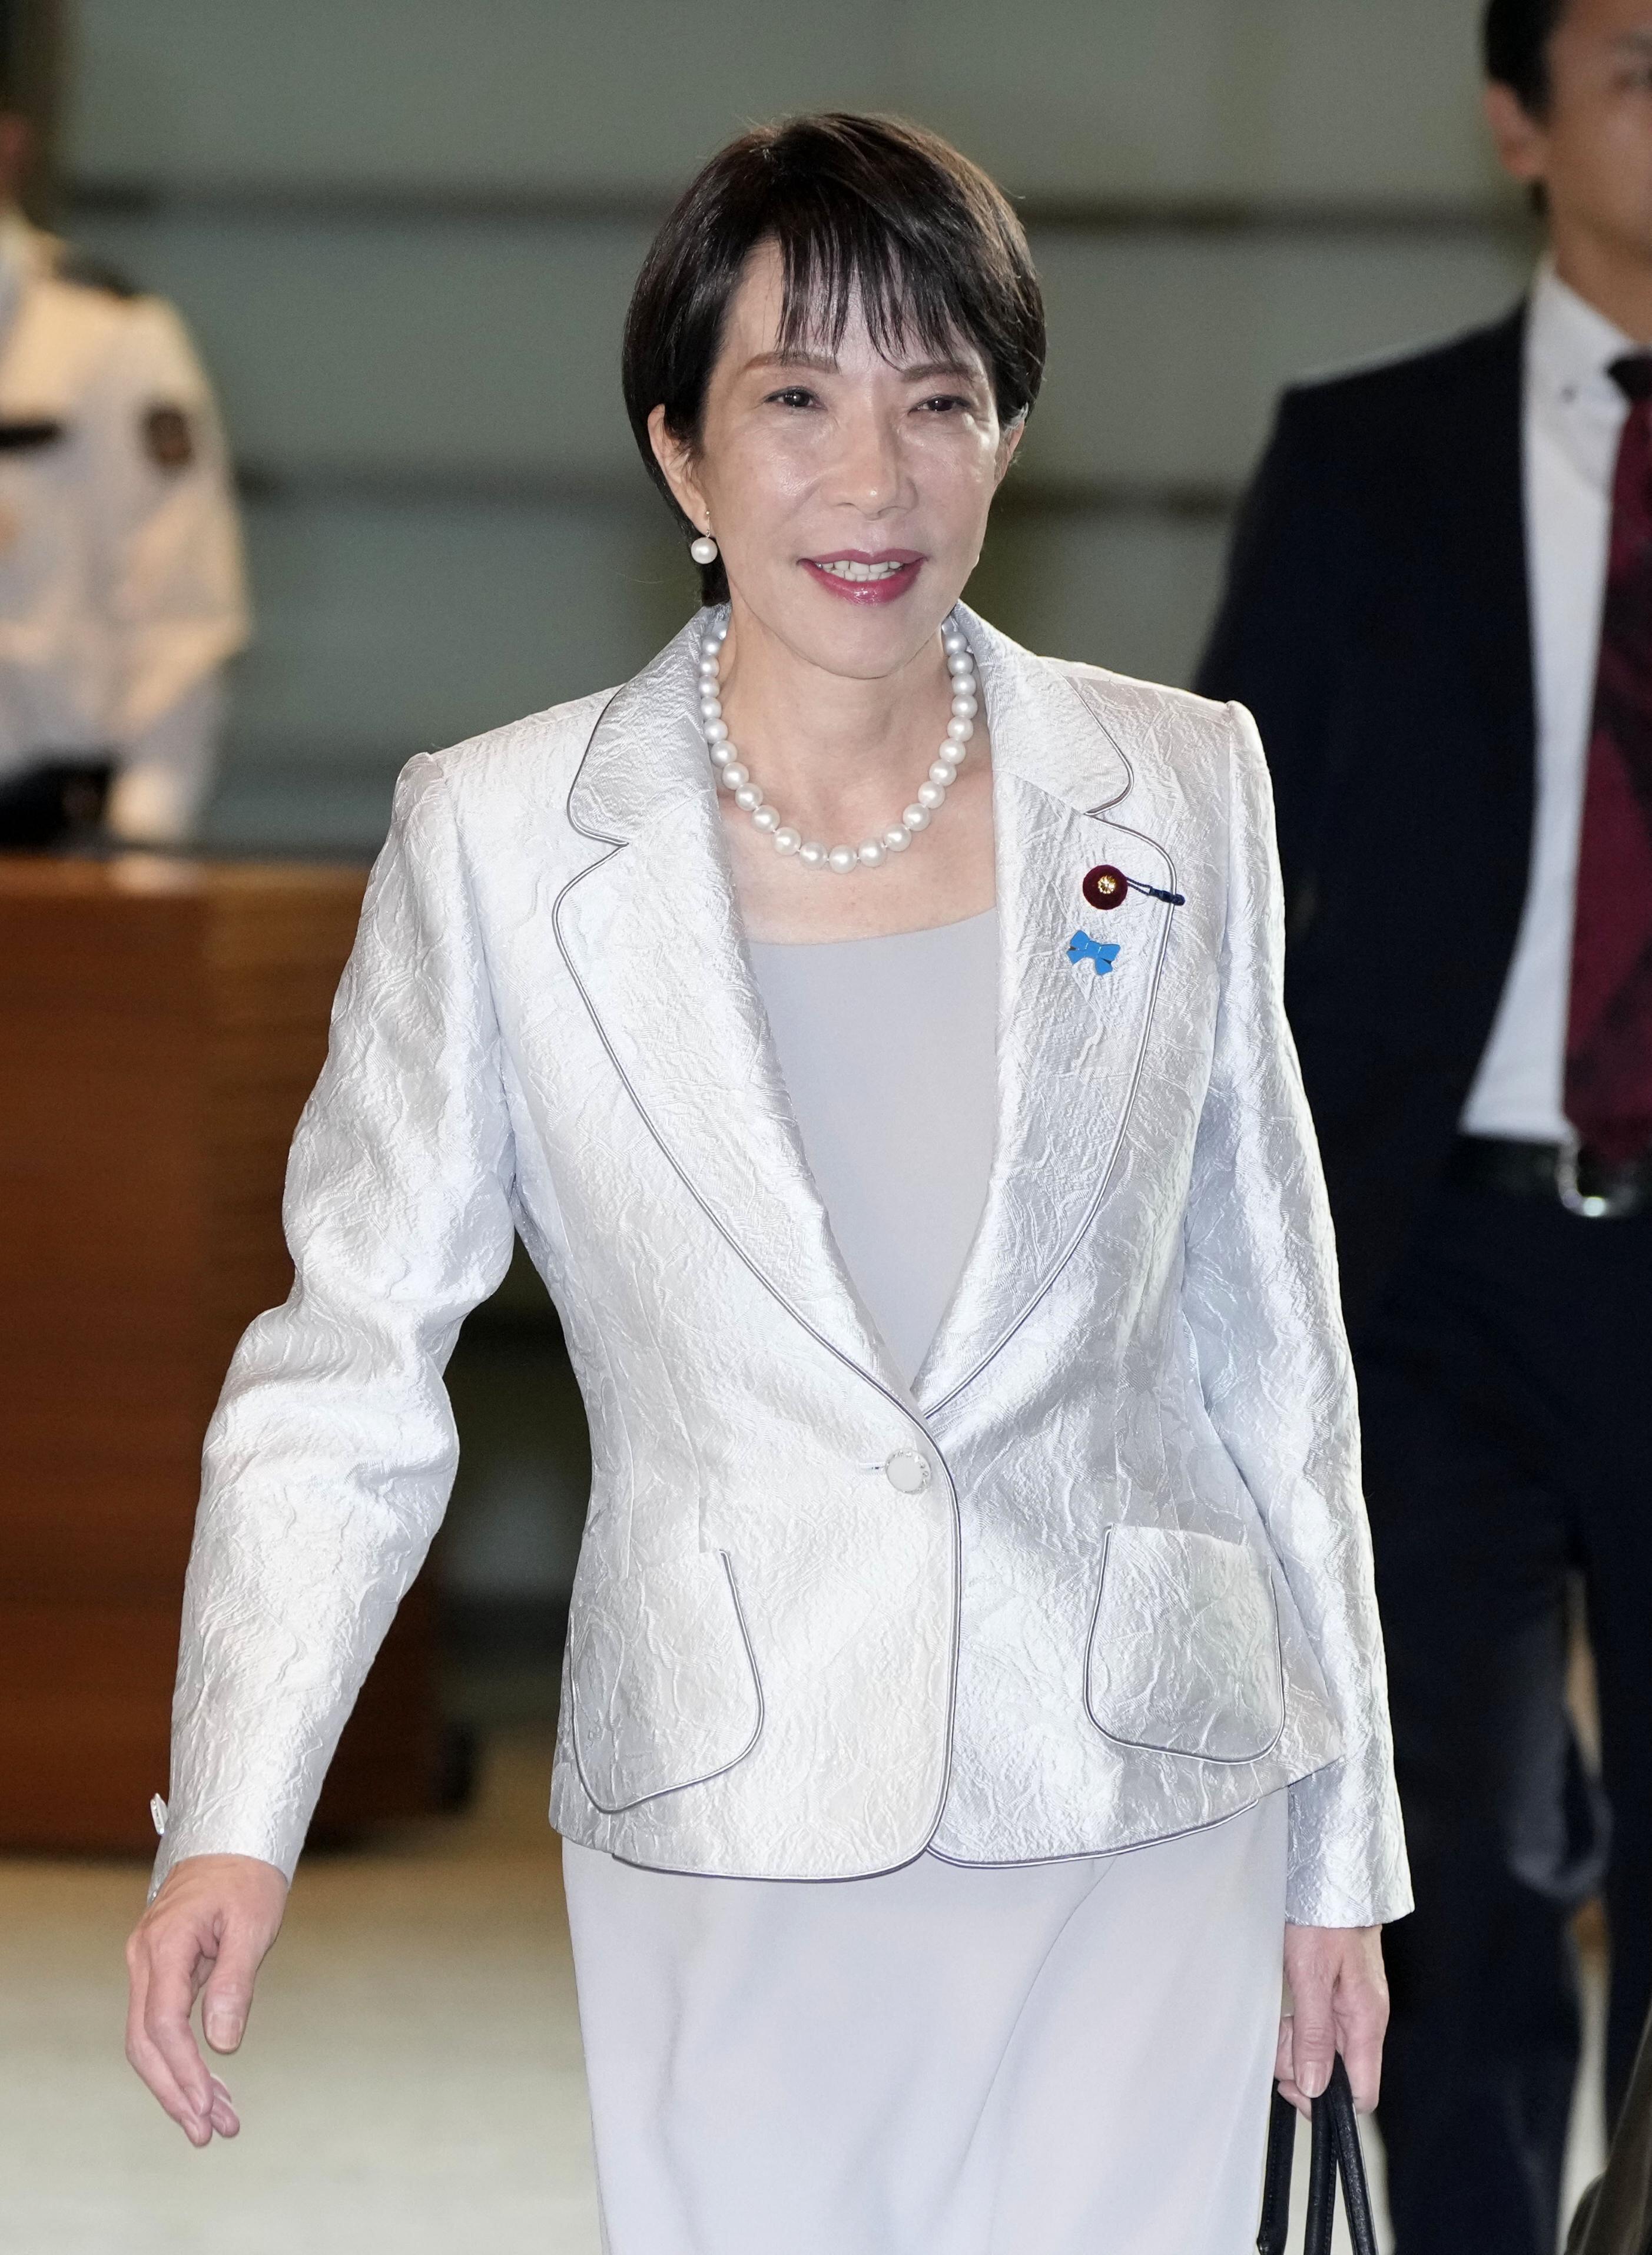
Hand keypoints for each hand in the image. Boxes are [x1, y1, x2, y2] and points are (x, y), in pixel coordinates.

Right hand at [125, 1852, 288, 2143]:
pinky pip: (164, 2025)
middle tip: (210, 2133)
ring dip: (181, 2084)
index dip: (182, 2071)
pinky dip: (185, 2059)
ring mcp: (148, 1966)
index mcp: (165, 1946)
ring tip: (220, 2122)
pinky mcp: (162, 1972)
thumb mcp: (252, 1924)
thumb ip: (235, 1983)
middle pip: (146, 2043)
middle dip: (175, 2092)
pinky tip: (213, 2087)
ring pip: (152, 2040)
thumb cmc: (247, 1875)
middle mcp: (145, 1959)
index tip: (206, 2107)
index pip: (163, 2024)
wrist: (233, 1839)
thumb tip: (223, 2046)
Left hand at [1277, 1922, 1387, 2117]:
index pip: (1362, 2094)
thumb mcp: (1311, 1976)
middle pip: (1338, 2074)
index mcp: (1367, 2023)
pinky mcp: (1342, 1996)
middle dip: (1303, 2064)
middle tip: (1281, 2035)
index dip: (1327, 2102)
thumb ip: (1314, 2034)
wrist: (1333, 1880)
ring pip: (1326, 2051)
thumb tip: (1314, 2086)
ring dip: (1298, 2042)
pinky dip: (1302, 2025)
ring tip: (1283, 2015)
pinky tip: (1289, 2008)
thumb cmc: (1325, 1919)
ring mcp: (1355, 2009)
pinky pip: (1323, 2027)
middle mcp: (1366, 2021)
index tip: (1295, 2086)